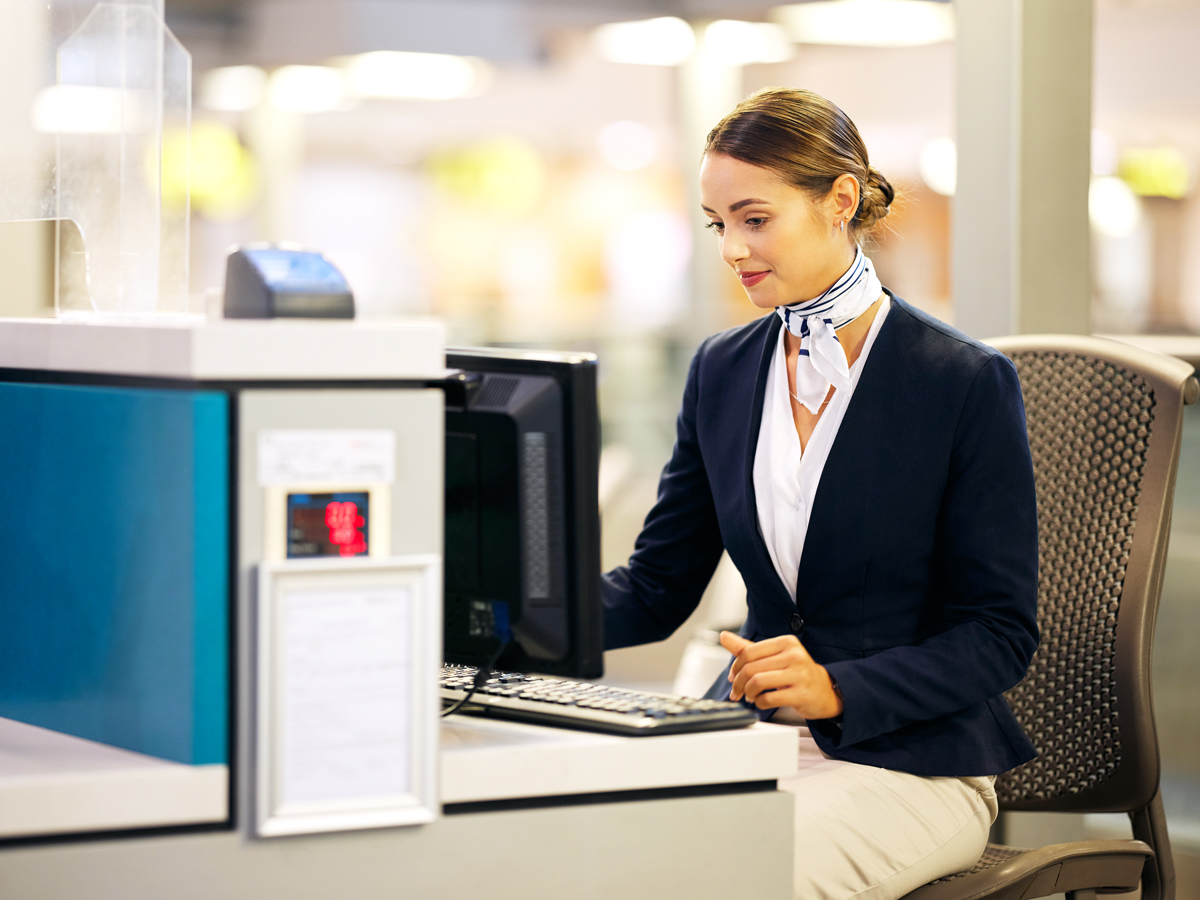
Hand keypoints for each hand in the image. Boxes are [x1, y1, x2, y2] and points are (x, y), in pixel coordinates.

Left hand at [719, 631, 843, 719]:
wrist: (825, 691)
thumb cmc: (796, 672)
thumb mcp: (773, 656)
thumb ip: (747, 647)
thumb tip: (724, 636)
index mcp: (786, 642)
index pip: (749, 652)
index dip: (735, 666)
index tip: (733, 677)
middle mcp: (794, 655)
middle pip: (751, 668)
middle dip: (738, 683)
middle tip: (737, 691)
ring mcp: (799, 674)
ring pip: (758, 682)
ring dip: (748, 692)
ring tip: (749, 696)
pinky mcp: (801, 694)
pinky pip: (769, 698)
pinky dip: (759, 702)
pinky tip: (761, 702)